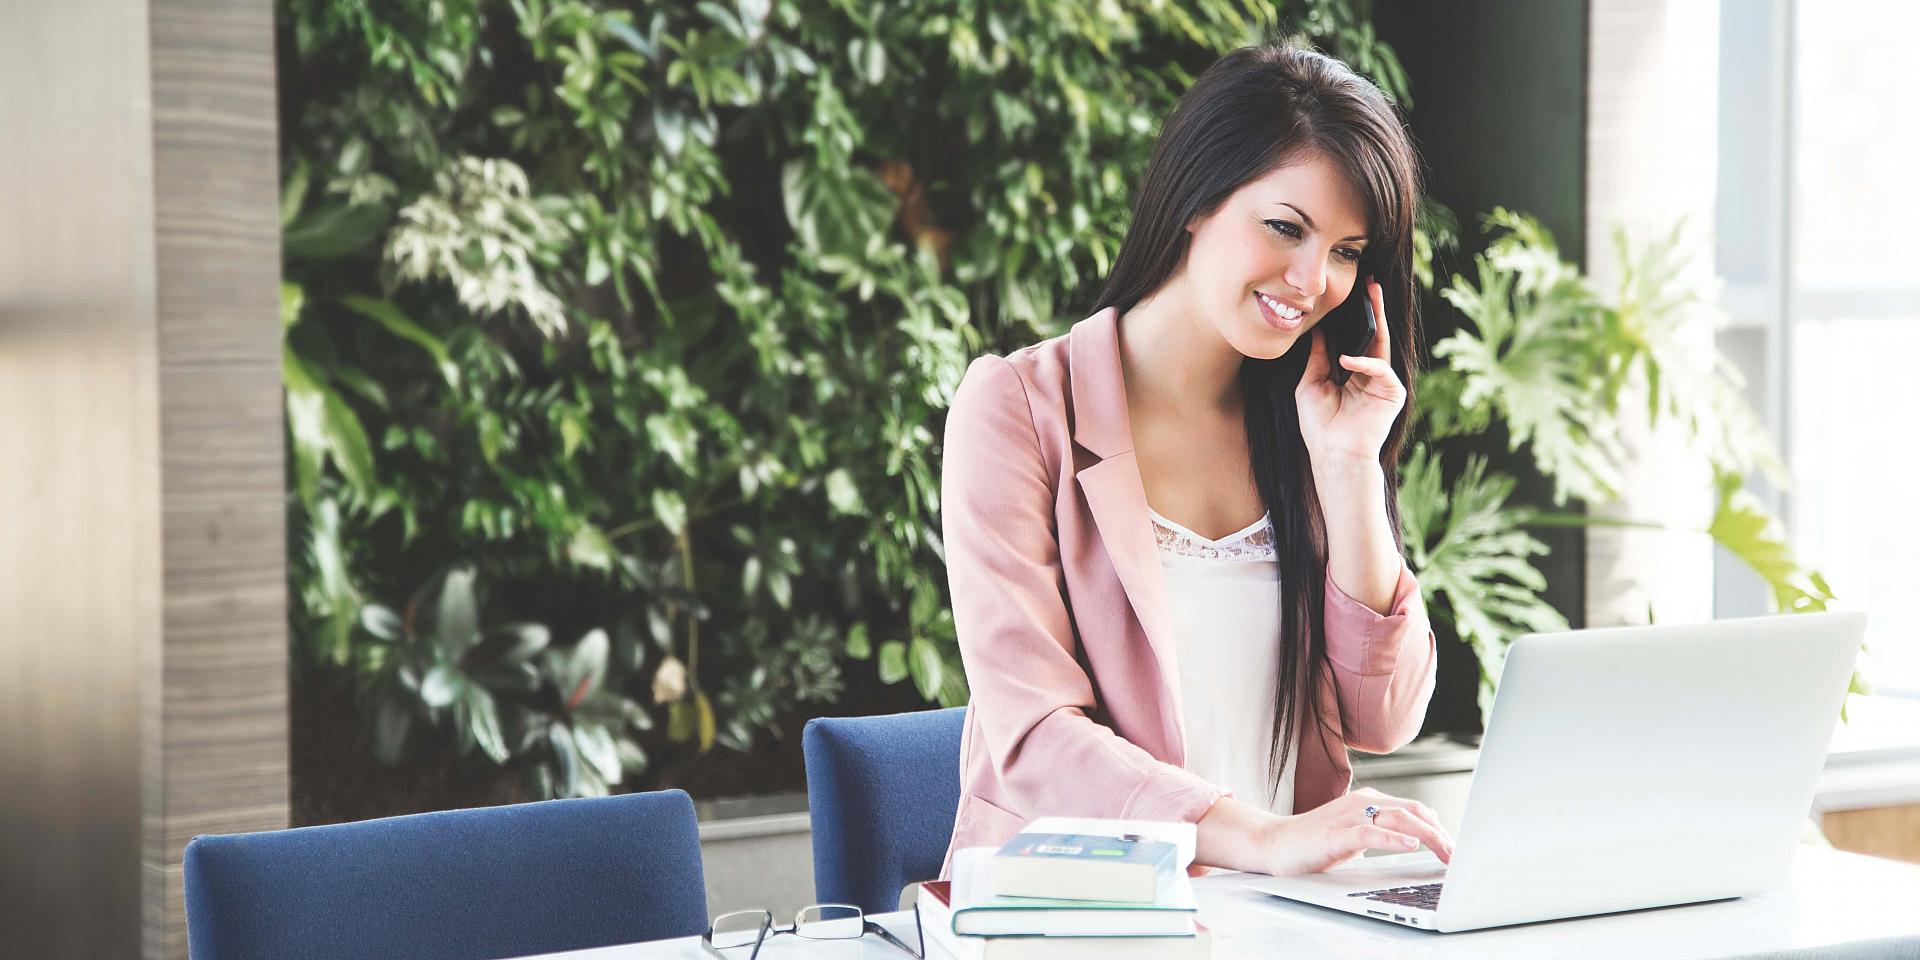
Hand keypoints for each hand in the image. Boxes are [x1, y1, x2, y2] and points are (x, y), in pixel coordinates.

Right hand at [1258, 787, 1453, 875]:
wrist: (1275, 844)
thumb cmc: (1315, 842)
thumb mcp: (1356, 834)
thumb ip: (1382, 830)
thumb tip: (1416, 836)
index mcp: (1369, 801)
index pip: (1414, 809)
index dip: (1439, 827)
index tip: (1455, 847)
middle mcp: (1362, 803)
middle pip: (1412, 811)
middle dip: (1440, 833)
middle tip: (1457, 854)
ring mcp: (1348, 816)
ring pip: (1397, 818)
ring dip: (1427, 836)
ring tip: (1445, 851)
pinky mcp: (1335, 833)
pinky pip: (1370, 832)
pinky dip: (1393, 838)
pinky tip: (1410, 844)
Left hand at [1295, 279, 1405, 464]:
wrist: (1332, 454)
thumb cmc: (1319, 426)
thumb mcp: (1311, 384)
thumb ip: (1317, 358)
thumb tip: (1317, 332)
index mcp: (1353, 374)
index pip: (1356, 339)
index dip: (1354, 319)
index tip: (1349, 295)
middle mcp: (1371, 376)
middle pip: (1374, 336)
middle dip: (1374, 309)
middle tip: (1371, 283)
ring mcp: (1383, 384)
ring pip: (1382, 345)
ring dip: (1377, 320)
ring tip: (1371, 296)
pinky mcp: (1392, 394)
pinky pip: (1381, 370)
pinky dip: (1364, 363)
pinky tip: (1346, 360)